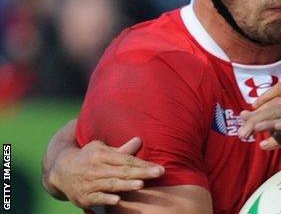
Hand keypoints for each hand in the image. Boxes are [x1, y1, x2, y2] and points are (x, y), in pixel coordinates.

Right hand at [47, 137, 164, 208]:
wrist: (60, 171)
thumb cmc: (88, 158)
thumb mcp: (101, 149)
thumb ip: (121, 149)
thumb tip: (139, 140)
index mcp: (101, 154)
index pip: (126, 160)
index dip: (143, 164)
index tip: (159, 167)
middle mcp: (95, 168)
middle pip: (122, 171)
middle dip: (141, 173)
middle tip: (159, 173)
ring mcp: (89, 183)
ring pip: (110, 184)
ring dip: (126, 185)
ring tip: (141, 185)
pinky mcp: (84, 197)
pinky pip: (96, 198)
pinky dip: (106, 199)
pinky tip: (117, 200)